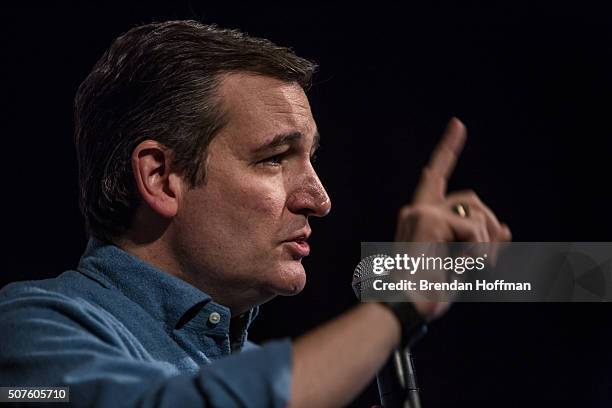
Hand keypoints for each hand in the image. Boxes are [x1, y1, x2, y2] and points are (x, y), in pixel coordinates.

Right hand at [395, 118, 511, 318]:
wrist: (404, 307)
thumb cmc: (427, 293)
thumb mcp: (461, 266)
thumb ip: (481, 244)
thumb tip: (506, 229)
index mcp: (419, 219)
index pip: (436, 176)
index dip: (448, 150)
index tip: (459, 125)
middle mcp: (416, 210)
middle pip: (471, 199)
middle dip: (489, 226)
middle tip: (489, 261)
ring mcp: (420, 212)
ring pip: (475, 212)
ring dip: (486, 244)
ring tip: (474, 269)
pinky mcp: (427, 219)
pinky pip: (473, 227)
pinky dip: (480, 251)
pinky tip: (465, 267)